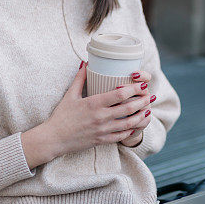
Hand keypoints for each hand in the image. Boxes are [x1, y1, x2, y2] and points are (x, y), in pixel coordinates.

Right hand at [29, 62, 155, 159]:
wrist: (54, 139)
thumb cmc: (61, 116)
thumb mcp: (70, 95)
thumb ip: (80, 79)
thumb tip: (85, 63)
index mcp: (93, 103)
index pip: (119, 94)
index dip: (134, 89)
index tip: (142, 85)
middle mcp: (100, 116)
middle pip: (128, 108)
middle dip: (142, 101)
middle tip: (150, 96)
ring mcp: (102, 130)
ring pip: (128, 123)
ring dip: (141, 116)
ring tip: (148, 111)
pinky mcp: (102, 140)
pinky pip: (121, 135)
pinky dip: (131, 130)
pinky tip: (136, 125)